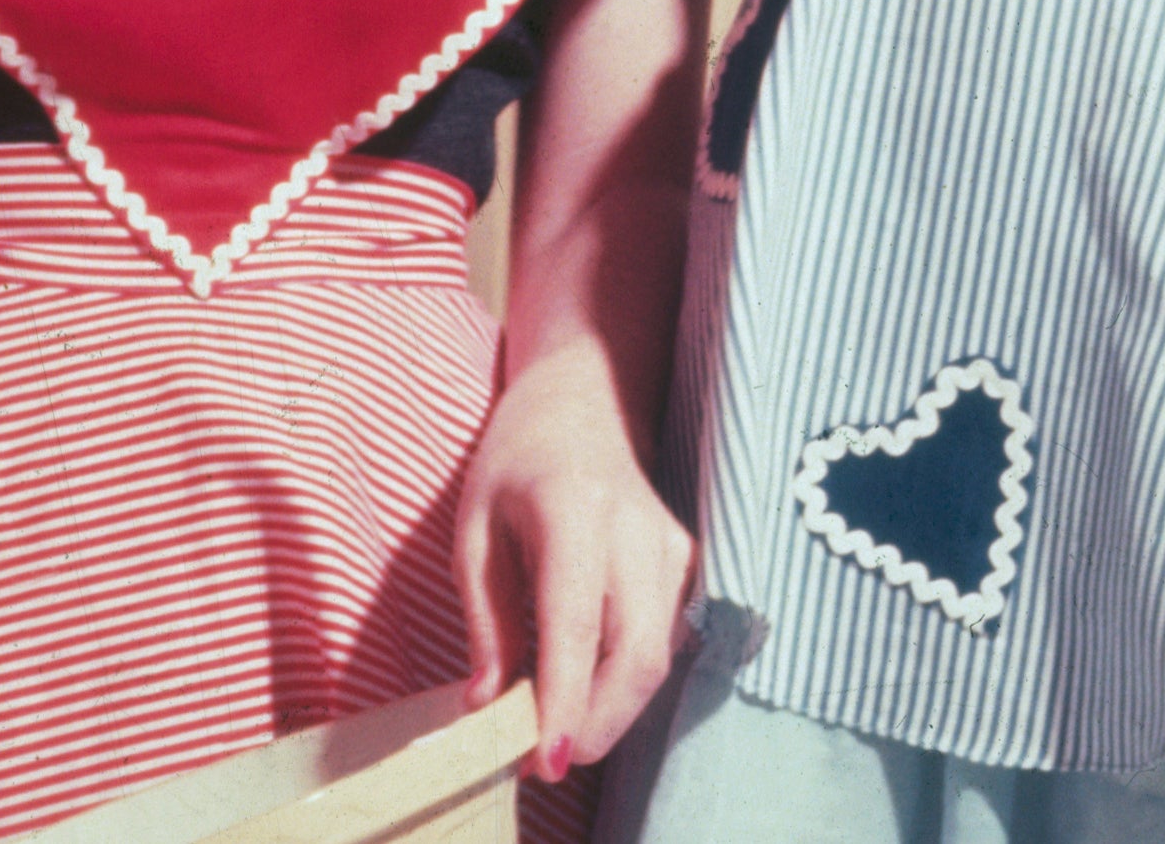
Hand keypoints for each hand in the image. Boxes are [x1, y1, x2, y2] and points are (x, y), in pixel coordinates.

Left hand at [455, 346, 696, 779]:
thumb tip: (487, 704)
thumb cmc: (514, 465)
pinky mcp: (689, 561)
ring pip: (657, 658)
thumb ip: (485, 620)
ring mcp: (673, 544)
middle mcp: (637, 528)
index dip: (564, 700)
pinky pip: (666, 641)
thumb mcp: (474, 532)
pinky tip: (589, 681)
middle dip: (595, 724)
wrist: (579, 404)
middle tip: (544, 760)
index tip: (545, 759)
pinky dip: (628, 678)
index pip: (577, 624)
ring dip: (610, 709)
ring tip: (557, 723)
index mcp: (574, 508)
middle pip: (636, 655)